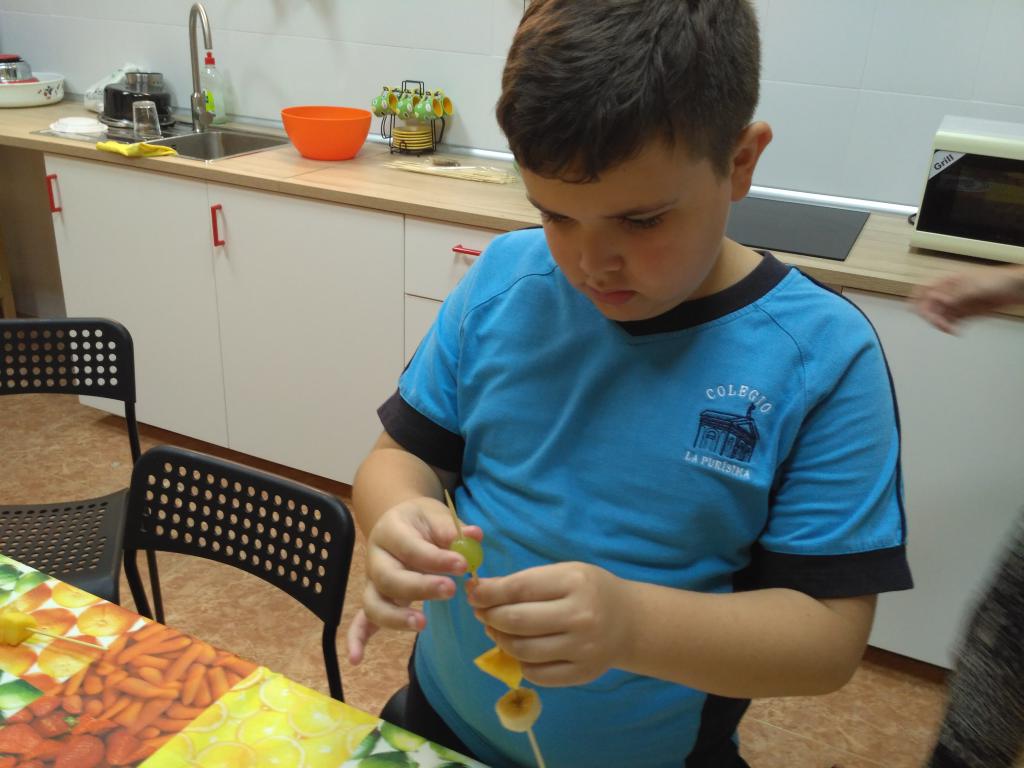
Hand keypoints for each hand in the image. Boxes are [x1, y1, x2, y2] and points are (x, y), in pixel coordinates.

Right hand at [346, 497, 481, 664]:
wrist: (400, 522)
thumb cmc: (421, 522)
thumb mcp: (435, 515)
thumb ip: (453, 529)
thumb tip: (475, 536)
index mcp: (391, 531)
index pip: (410, 548)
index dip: (436, 559)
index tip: (463, 565)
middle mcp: (376, 558)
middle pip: (390, 578)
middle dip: (420, 587)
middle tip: (451, 590)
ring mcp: (372, 581)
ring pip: (374, 603)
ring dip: (396, 617)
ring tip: (423, 623)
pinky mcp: (375, 599)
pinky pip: (361, 621)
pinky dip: (357, 639)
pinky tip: (358, 659)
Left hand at [468, 562, 629, 686]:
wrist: (629, 621)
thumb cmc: (589, 590)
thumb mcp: (563, 573)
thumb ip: (524, 582)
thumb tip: (480, 591)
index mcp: (574, 583)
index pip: (519, 589)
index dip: (489, 593)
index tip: (472, 593)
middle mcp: (581, 617)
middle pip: (517, 621)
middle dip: (489, 616)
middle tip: (481, 612)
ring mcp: (583, 649)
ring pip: (522, 650)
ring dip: (500, 639)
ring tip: (496, 629)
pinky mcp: (582, 673)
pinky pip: (536, 674)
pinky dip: (520, 661)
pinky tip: (520, 648)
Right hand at [912, 267, 1023, 332]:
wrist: (1016, 289)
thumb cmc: (997, 281)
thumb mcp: (974, 287)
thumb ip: (956, 296)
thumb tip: (941, 303)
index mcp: (947, 282)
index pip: (924, 290)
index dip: (915, 300)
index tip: (915, 312)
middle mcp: (949, 293)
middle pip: (930, 306)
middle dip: (932, 317)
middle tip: (941, 325)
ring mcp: (957, 304)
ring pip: (940, 316)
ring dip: (942, 324)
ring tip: (951, 330)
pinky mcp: (966, 314)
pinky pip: (952, 322)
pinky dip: (951, 328)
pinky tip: (957, 331)